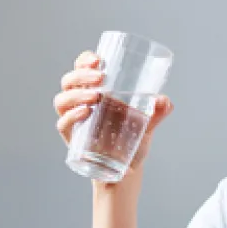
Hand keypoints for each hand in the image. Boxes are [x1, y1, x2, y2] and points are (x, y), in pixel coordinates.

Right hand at [52, 51, 172, 171]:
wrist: (128, 167)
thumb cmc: (133, 138)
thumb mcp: (147, 122)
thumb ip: (157, 111)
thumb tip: (164, 101)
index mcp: (96, 90)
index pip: (82, 68)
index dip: (85, 60)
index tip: (98, 59)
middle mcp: (81, 102)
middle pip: (69, 81)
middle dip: (81, 75)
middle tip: (100, 77)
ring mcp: (75, 119)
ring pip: (62, 100)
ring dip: (76, 94)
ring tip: (95, 96)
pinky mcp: (72, 138)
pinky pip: (63, 124)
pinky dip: (71, 116)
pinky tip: (86, 113)